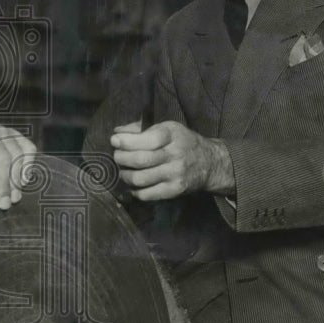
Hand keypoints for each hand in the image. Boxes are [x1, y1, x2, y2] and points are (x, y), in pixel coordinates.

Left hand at [0, 125, 37, 209]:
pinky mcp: (16, 134)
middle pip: (2, 156)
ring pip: (16, 153)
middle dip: (4, 183)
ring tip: (15, 197)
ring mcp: (3, 130)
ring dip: (17, 179)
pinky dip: (29, 165)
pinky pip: (29, 148)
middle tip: (5, 203)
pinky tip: (23, 181)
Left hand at [111, 120, 233, 200]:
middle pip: (140, 160)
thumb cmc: (182, 142)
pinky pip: (147, 194)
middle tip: (117, 156)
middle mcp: (175, 154)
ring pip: (140, 178)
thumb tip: (117, 132)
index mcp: (172, 135)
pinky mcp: (175, 190)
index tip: (114, 141)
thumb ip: (141, 128)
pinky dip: (135, 190)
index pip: (147, 139)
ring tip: (124, 171)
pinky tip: (134, 184)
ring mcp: (175, 174)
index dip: (126, 141)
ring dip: (125, 175)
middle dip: (121, 158)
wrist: (209, 163)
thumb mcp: (167, 128)